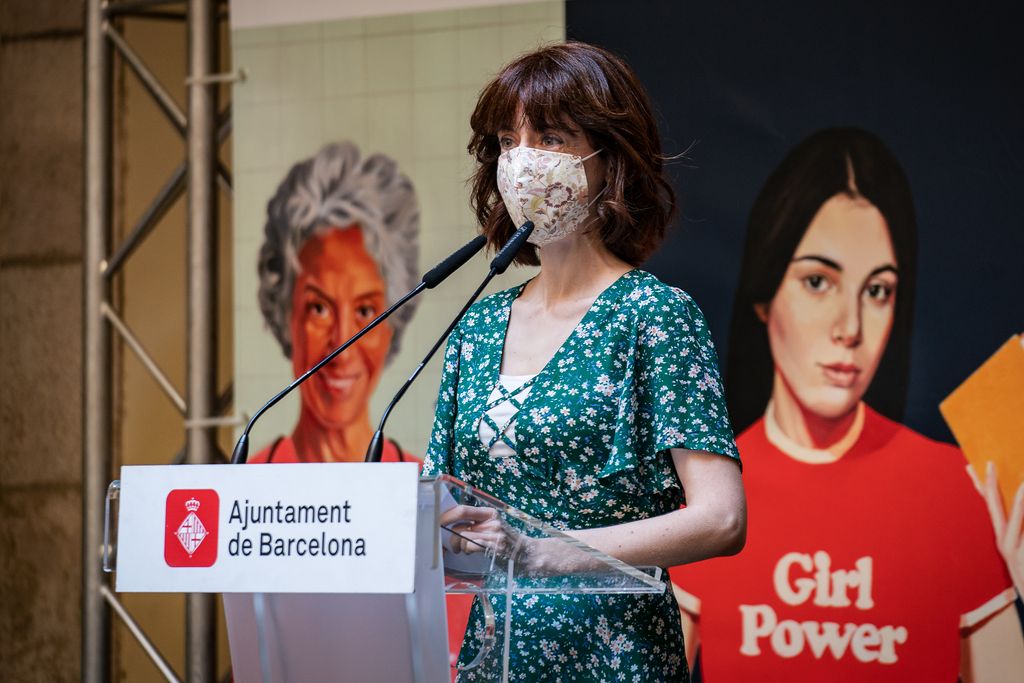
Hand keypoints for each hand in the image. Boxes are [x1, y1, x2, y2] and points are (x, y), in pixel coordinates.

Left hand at [439, 504, 529, 560]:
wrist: (530, 555)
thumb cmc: (508, 543)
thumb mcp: (494, 527)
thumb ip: (476, 524)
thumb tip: (451, 526)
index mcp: (490, 513)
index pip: (462, 509)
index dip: (446, 515)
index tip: (436, 521)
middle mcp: (492, 521)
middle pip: (459, 524)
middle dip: (449, 534)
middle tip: (449, 543)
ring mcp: (494, 534)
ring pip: (462, 536)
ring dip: (457, 545)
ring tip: (463, 549)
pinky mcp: (494, 547)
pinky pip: (469, 546)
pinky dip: (466, 550)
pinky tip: (471, 553)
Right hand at [968, 461, 1023, 595]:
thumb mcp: (1018, 550)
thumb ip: (1017, 526)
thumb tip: (1018, 506)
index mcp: (1002, 538)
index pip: (988, 506)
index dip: (980, 486)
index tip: (971, 467)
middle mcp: (1003, 541)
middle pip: (992, 507)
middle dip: (990, 484)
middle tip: (988, 463)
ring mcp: (1011, 548)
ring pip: (1013, 516)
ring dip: (1017, 497)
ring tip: (1018, 480)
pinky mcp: (1018, 553)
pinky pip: (1020, 528)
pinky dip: (1021, 510)